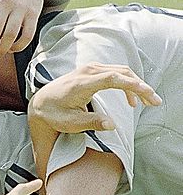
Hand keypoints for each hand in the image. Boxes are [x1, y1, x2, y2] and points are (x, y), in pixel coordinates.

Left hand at [28, 63, 161, 133]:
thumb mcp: (70, 123)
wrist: (41, 103)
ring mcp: (89, 69)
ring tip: (148, 102)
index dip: (132, 85)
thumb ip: (91, 123)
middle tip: (155, 102)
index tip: (147, 93)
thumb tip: (112, 125)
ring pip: (121, 72)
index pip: (113, 79)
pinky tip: (131, 101)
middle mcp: (87, 72)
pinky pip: (115, 73)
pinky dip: (127, 84)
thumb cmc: (54, 114)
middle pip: (122, 73)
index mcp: (82, 83)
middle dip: (141, 86)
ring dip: (136, 85)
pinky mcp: (91, 72)